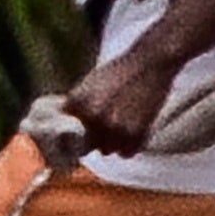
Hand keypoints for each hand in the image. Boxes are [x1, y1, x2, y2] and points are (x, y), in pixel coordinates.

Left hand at [57, 46, 181, 157]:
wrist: (150, 62)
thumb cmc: (119, 70)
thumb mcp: (89, 83)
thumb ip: (77, 105)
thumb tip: (64, 126)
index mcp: (76, 103)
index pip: (66, 133)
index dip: (76, 133)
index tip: (83, 132)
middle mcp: (93, 117)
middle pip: (87, 145)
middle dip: (95, 138)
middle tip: (109, 124)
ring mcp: (114, 127)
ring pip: (107, 151)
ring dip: (113, 143)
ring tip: (123, 124)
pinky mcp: (136, 133)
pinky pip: (126, 153)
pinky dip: (130, 146)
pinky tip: (134, 129)